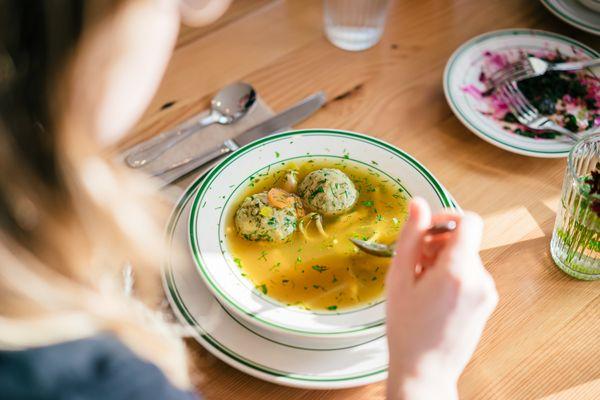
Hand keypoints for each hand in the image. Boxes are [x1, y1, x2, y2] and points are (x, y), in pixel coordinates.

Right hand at [386, 198, 497, 399]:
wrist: (425, 370)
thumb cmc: (406, 327)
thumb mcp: (399, 277)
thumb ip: (411, 236)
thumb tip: (418, 202)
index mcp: (457, 270)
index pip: (468, 220)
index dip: (446, 218)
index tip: (426, 230)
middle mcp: (480, 278)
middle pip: (464, 240)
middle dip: (438, 243)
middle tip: (414, 263)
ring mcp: (487, 292)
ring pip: (466, 257)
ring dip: (443, 260)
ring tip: (421, 284)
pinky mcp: (487, 302)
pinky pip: (470, 274)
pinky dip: (452, 275)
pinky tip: (433, 295)